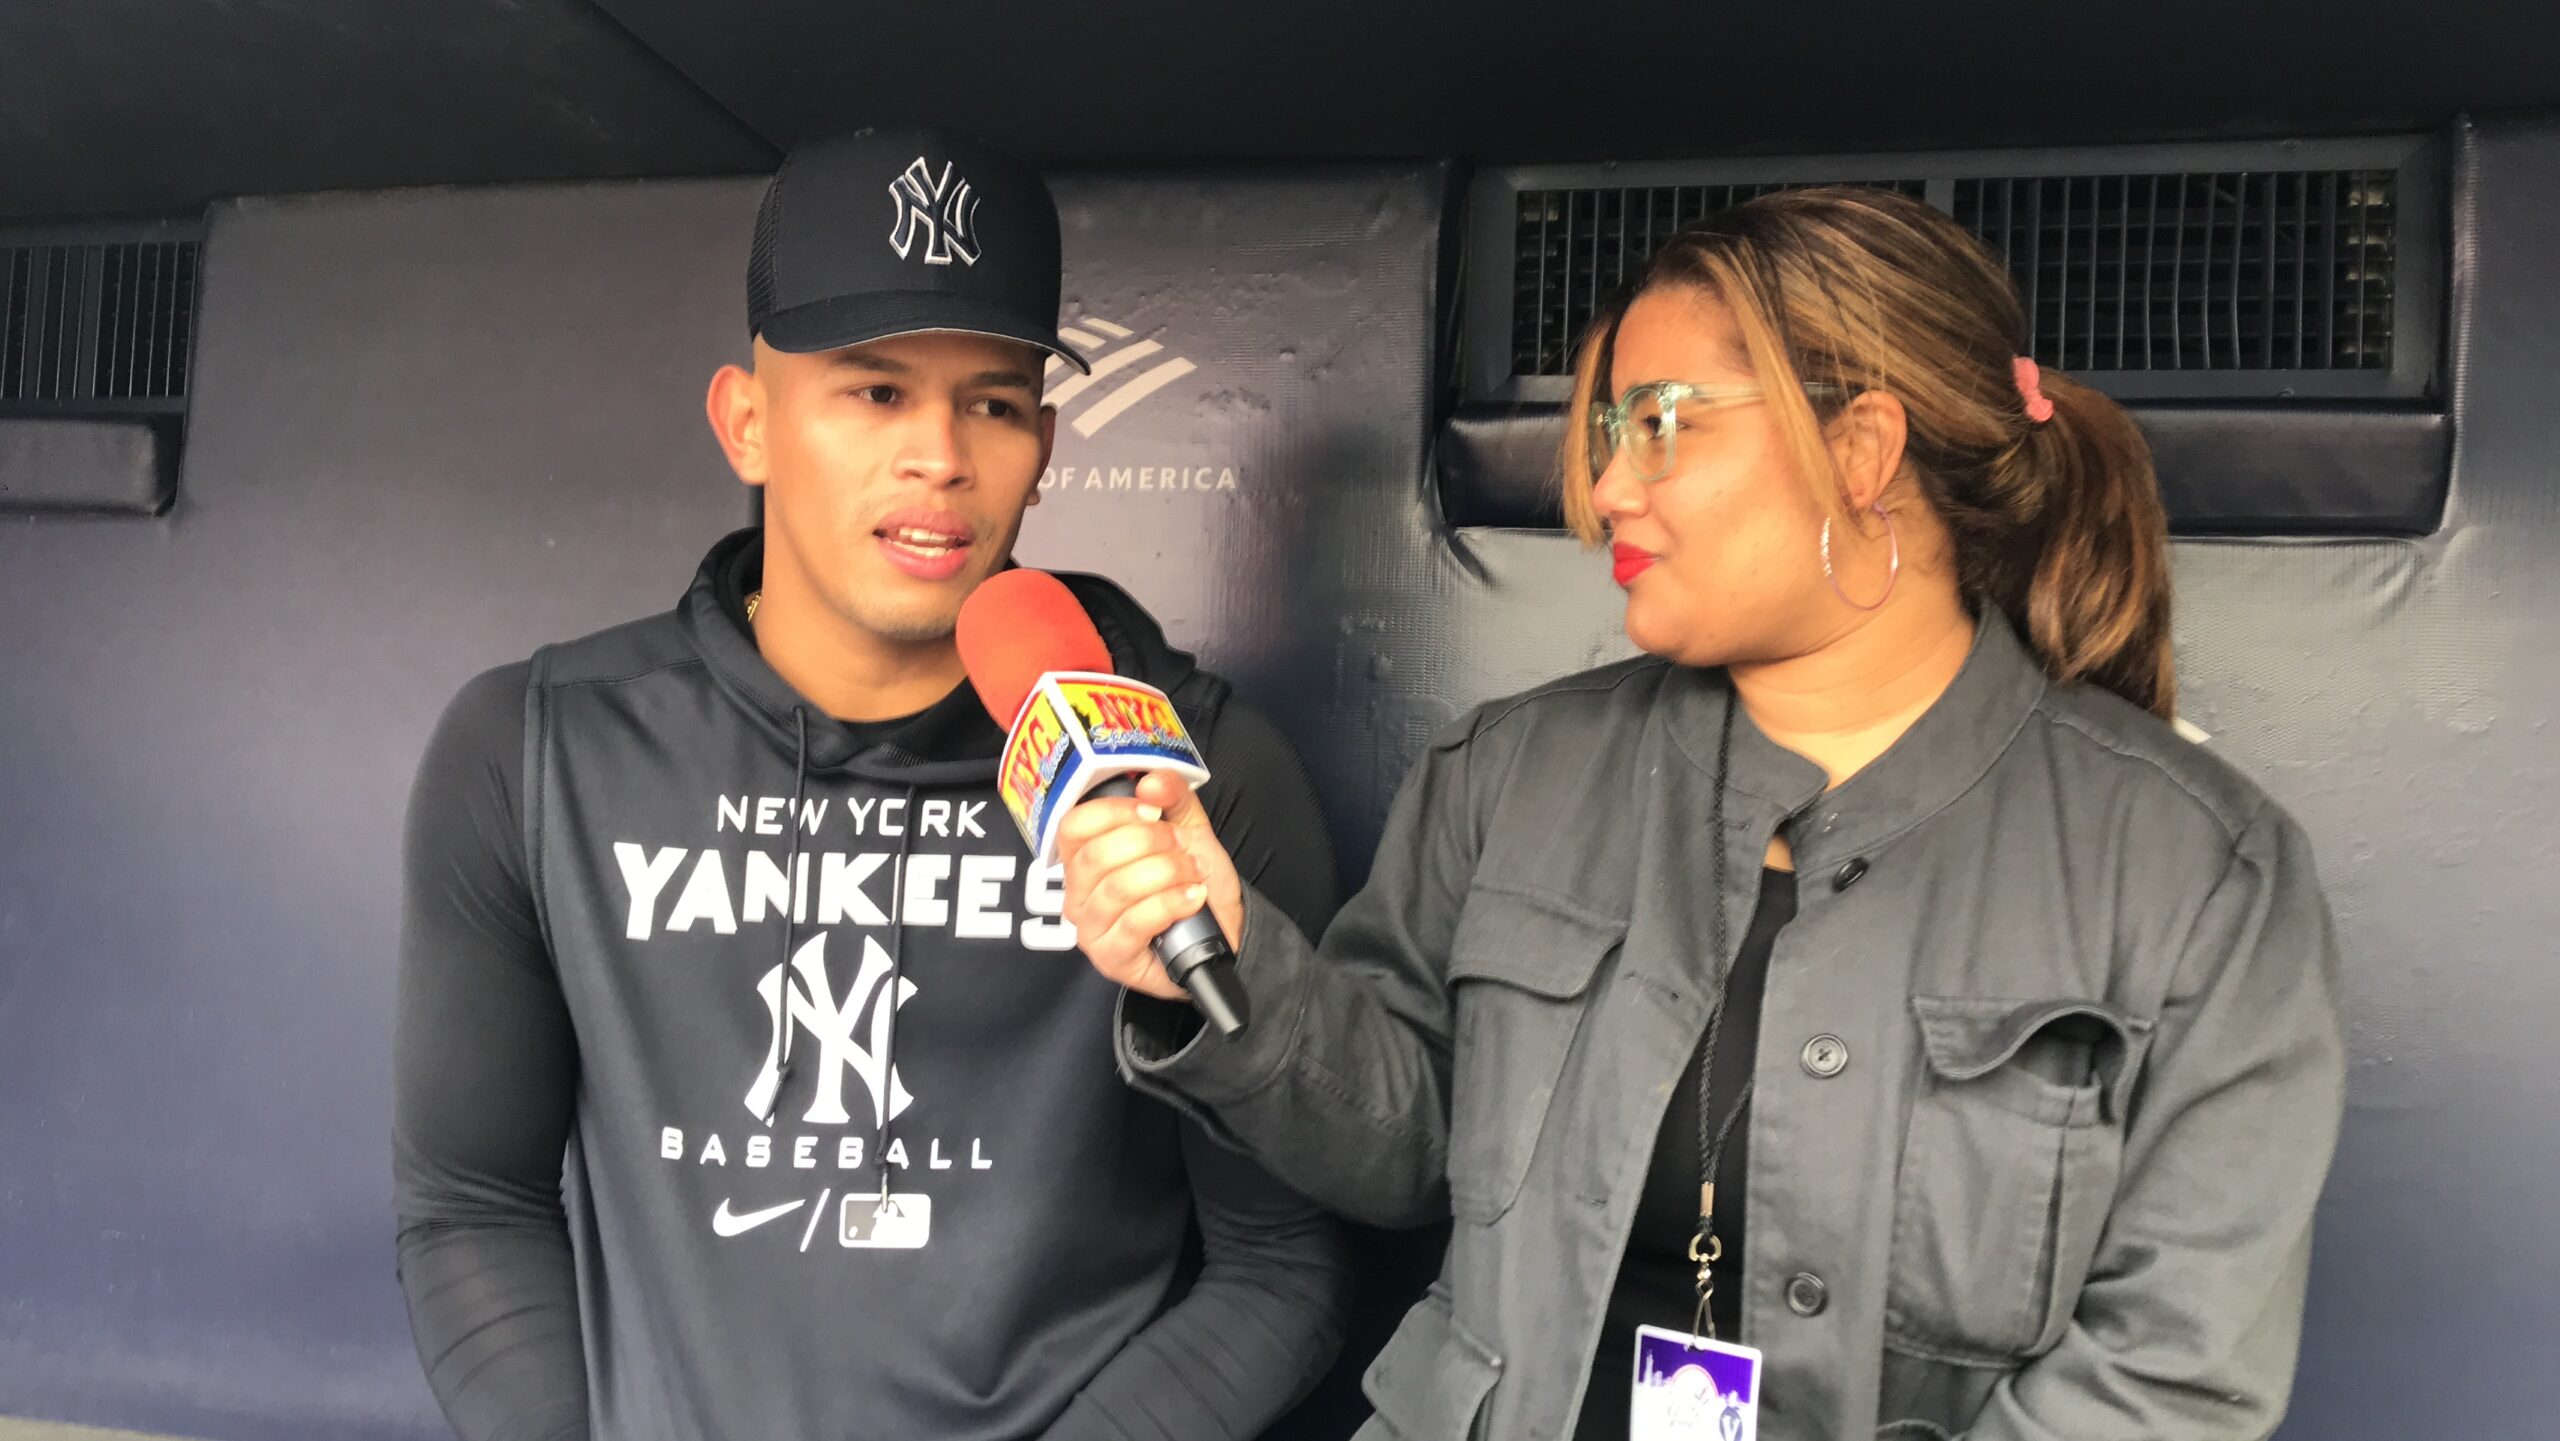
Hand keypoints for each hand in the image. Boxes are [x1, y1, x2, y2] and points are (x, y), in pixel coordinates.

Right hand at [1056, 771, 1244, 999]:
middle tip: (1182, 847)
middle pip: (1096, 856)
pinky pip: (1135, 923)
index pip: (1073, 827)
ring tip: (1193, 873)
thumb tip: (1151, 782)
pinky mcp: (1112, 958)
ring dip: (1166, 873)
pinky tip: (1193, 897)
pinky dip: (1171, 903)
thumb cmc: (1192, 881)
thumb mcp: (1187, 829)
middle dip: (1150, 843)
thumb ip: (1172, 797)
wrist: (1221, 931)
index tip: (1153, 812)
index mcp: (1084, 859)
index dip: (1113, 813)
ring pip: (1118, 889)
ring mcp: (1091, 930)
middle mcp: (1077, 895)